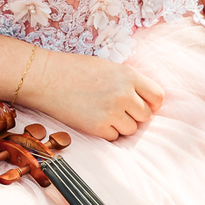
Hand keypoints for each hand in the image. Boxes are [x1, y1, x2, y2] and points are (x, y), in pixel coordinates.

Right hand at [29, 50, 164, 139]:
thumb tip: (146, 101)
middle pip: (146, 115)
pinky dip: (106, 132)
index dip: (151, 103)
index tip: (142, 104)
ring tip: (103, 112)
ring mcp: (111, 112)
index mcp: (129, 76)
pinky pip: (114, 137)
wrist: (46, 78)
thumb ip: (129, 82)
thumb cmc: (75, 70)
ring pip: (131, 129)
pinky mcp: (97, 127)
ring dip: (121, 124)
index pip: (158, 97)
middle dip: (134, 114)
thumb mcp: (109, 68)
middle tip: (117, 108)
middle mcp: (124, 94)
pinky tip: (93, 119)